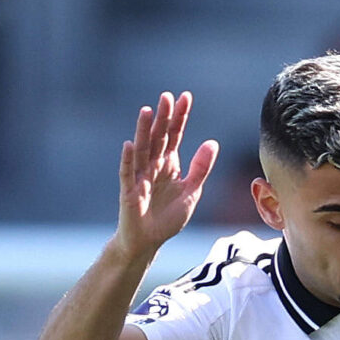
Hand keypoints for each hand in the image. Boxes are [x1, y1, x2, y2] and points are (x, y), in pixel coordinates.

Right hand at [116, 93, 216, 258]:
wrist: (148, 242)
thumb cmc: (167, 218)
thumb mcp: (191, 192)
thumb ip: (200, 168)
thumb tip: (212, 142)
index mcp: (169, 164)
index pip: (174, 135)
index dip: (180, 117)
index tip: (185, 97)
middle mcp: (153, 166)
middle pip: (159, 137)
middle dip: (163, 118)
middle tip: (167, 97)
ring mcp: (140, 177)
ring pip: (142, 150)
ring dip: (144, 131)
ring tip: (147, 111)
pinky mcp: (129, 192)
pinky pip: (127, 173)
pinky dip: (128, 160)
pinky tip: (129, 145)